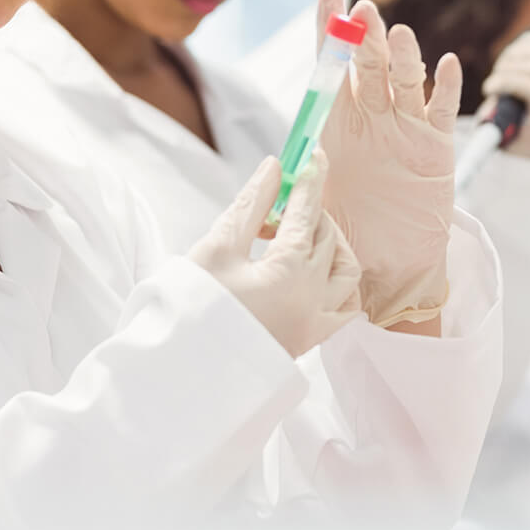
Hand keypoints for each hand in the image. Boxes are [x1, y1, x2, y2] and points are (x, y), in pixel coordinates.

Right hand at [188, 151, 361, 357]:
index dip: (309, 178)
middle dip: (309, 211)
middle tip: (277, 202)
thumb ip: (251, 206)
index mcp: (291, 272)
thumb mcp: (216, 250)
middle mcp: (314, 298)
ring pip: (346, 271)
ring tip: (293, 238)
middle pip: (327, 237)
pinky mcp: (308, 342)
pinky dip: (339, 285)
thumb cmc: (191, 310)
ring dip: (329, 245)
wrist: (183, 376)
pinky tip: (315, 274)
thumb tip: (274, 168)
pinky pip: (344, 309)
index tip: (310, 153)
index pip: (308, 211)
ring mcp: (315, 323)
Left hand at [314, 0, 460, 327]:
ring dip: (402, 56)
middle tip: (360, 11)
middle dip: (363, 38)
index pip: (331, 69)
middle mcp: (373, 119)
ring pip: (405, 82)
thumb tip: (260, 192)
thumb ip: (292, 193)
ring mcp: (407, 129)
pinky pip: (443, 112)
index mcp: (338, 125)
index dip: (330, 31)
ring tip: (396, 34)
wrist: (388, 268)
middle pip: (368, 68)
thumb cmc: (347, 235)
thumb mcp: (312, 210)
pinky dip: (446, 88)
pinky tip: (447, 64)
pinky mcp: (437, 149)